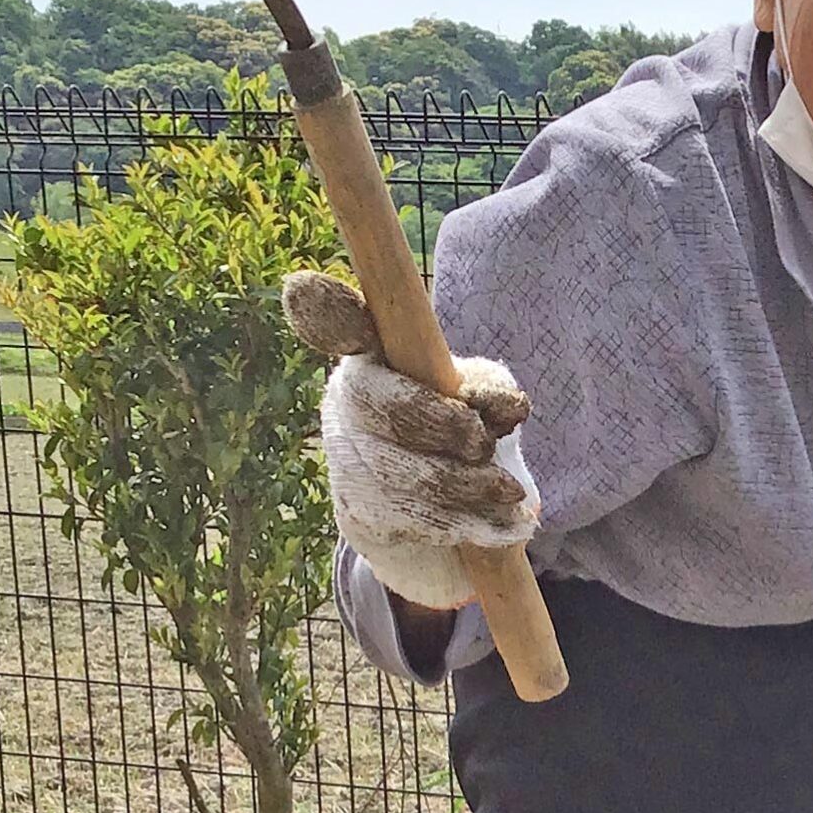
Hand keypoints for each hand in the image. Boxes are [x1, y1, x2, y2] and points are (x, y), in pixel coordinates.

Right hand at [283, 270, 539, 610]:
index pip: (341, 328)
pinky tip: (500, 524)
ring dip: (464, 485)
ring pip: (402, 473)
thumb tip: (508, 407)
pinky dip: (464, 523)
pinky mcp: (360, 515)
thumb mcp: (478, 399)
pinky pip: (411, 520)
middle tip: (483, 442)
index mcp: (372, 361)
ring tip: (509, 493)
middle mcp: (346, 406)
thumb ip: (490, 392)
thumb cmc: (452, 434)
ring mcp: (347, 462)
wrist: (429, 516)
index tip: (303, 288)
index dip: (325, 311)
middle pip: (381, 406)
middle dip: (440, 424)